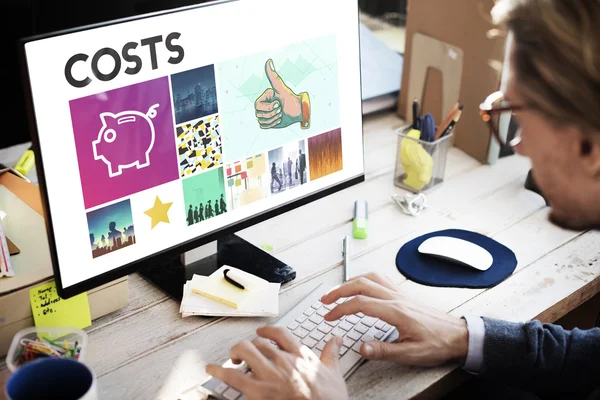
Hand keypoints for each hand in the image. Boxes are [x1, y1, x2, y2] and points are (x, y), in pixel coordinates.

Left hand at [206, 326, 347, 399]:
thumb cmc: (329, 399)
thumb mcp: (334, 374)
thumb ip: (331, 354)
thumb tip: (336, 340)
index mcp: (300, 355)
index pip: (279, 333)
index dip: (267, 331)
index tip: (261, 332)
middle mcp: (283, 360)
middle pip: (258, 342)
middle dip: (249, 346)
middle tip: (245, 353)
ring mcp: (270, 375)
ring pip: (245, 351)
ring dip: (235, 353)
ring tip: (232, 359)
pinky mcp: (259, 391)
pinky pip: (234, 376)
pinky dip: (219, 371)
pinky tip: (211, 369)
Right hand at [255, 59, 309, 128]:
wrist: (299, 112)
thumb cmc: (292, 99)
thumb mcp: (281, 89)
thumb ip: (273, 76)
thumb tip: (268, 60)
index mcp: (264, 97)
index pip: (257, 106)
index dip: (268, 108)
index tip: (278, 104)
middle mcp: (263, 105)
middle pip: (259, 115)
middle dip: (272, 114)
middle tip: (281, 110)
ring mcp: (265, 114)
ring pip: (261, 121)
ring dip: (273, 120)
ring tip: (281, 115)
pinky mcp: (268, 122)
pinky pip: (263, 126)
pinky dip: (272, 124)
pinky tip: (279, 120)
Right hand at [320, 273, 468, 366]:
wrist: (458, 335)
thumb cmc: (438, 343)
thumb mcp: (411, 354)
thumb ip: (384, 350)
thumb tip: (361, 348)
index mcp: (395, 311)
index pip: (360, 303)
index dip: (341, 309)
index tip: (329, 316)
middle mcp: (396, 298)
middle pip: (361, 284)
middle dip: (339, 290)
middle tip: (325, 300)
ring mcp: (400, 294)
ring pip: (370, 278)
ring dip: (350, 282)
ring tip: (337, 291)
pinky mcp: (403, 295)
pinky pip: (380, 279)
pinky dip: (365, 279)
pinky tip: (361, 285)